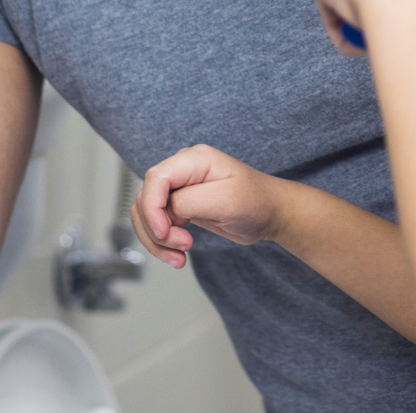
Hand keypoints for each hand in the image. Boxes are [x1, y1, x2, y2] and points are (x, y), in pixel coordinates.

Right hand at [132, 144, 285, 267]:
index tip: (164, 232)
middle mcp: (182, 170)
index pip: (156, 178)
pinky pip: (155, 223)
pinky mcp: (179, 205)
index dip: (153, 207)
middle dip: (157, 228)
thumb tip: (166, 210)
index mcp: (193, 160)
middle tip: (183, 246)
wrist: (269, 213)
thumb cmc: (256, 202)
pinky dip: (161, 242)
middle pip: (146, 198)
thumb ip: (189, 201)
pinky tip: (178, 254)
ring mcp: (179, 188)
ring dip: (156, 240)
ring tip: (180, 256)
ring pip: (145, 214)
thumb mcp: (226, 201)